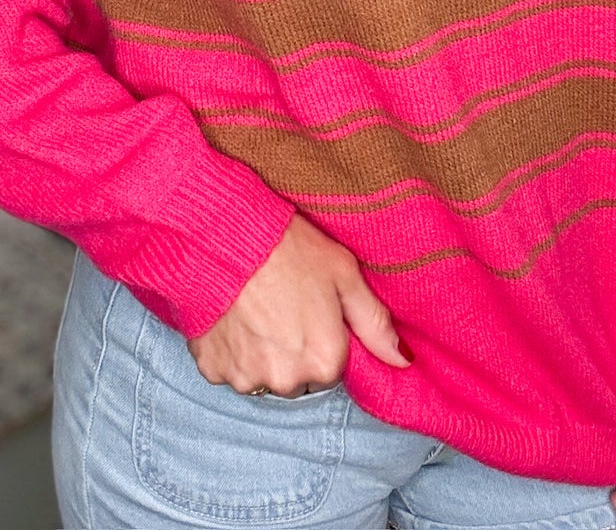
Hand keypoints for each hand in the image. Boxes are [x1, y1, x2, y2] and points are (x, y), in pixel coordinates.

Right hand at [187, 213, 412, 396]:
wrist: (222, 234)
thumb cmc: (288, 247)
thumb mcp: (343, 273)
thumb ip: (375, 322)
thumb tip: (404, 360)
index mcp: (325, 361)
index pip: (333, 367)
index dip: (322, 336)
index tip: (309, 307)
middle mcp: (288, 381)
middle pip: (298, 377)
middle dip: (293, 351)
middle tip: (281, 305)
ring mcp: (246, 379)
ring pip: (263, 375)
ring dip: (261, 353)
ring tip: (254, 309)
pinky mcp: (211, 370)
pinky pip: (229, 370)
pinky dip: (231, 351)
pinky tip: (232, 317)